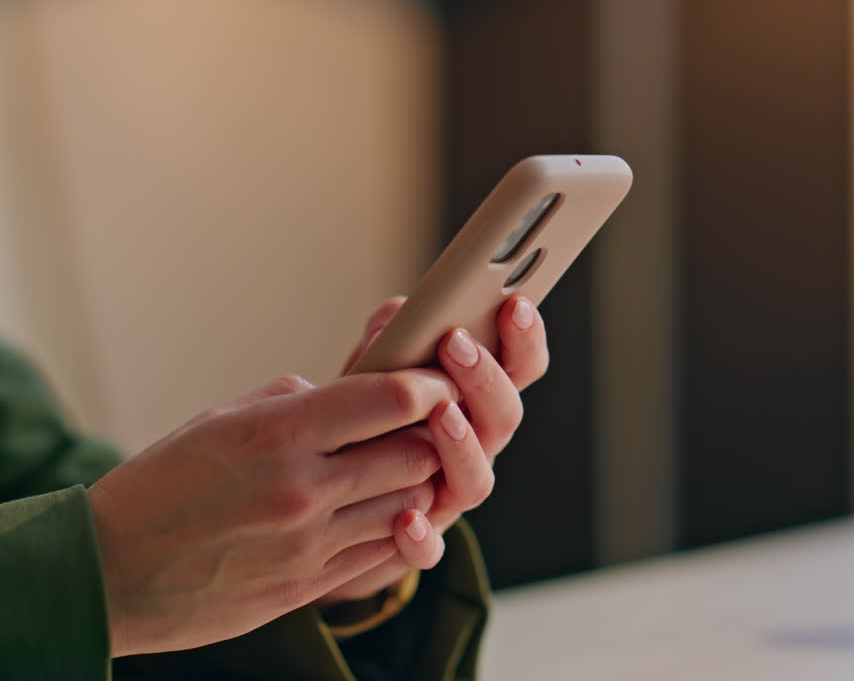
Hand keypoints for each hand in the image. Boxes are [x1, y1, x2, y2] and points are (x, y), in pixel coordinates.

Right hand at [88, 368, 460, 655]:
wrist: (107, 574)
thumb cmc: (157, 486)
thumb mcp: (219, 419)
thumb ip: (292, 400)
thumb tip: (345, 395)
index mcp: (276, 433)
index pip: (391, 400)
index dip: (429, 385)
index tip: (435, 379)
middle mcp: (302, 489)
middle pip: (417, 453)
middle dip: (433, 434)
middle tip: (431, 422)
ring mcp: (310, 544)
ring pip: (410, 505)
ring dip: (417, 483)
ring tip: (402, 465)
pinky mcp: (308, 587)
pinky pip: (381, 551)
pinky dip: (394, 526)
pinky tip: (383, 509)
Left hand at [319, 294, 549, 602]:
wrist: (328, 502)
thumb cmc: (363, 426)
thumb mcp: (372, 375)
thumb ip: (389, 343)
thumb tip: (399, 312)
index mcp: (474, 402)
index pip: (519, 369)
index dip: (524, 339)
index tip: (514, 305)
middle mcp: (474, 449)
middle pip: (505, 418)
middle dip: (486, 379)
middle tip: (458, 344)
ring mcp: (448, 497)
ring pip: (477, 480)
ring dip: (463, 445)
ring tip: (441, 413)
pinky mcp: (417, 543)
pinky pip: (429, 548)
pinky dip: (421, 535)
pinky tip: (405, 516)